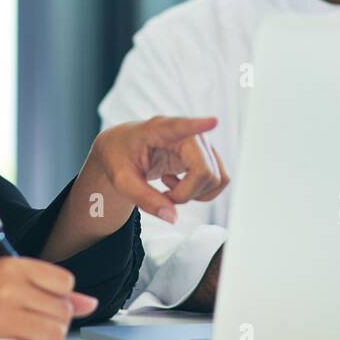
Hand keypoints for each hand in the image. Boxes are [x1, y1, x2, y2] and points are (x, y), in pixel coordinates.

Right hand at [0, 257, 97, 339]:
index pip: (64, 282)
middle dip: (55, 320)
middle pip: (62, 311)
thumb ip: (50, 288)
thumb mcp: (7, 279)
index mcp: (12, 267)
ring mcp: (4, 317)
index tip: (44, 299)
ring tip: (28, 333)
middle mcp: (10, 289)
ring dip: (47, 338)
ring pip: (55, 334)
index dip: (58, 295)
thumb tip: (88, 303)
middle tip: (34, 320)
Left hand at [89, 115, 227, 223]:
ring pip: (216, 177)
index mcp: (157, 130)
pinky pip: (219, 179)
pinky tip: (180, 184)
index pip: (180, 126)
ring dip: (195, 194)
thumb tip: (173, 218)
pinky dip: (202, 192)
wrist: (121, 148)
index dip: (198, 125)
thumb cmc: (119, 157)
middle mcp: (185, 132)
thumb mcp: (122, 181)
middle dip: (186, 193)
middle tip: (163, 195)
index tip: (213, 122)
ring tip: (169, 187)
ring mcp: (199, 143)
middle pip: (204, 170)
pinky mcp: (206, 153)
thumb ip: (145, 199)